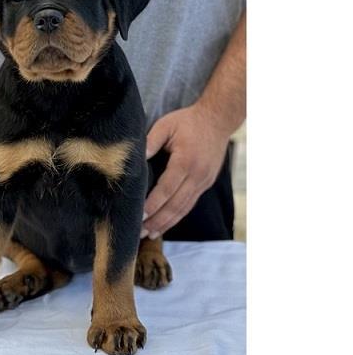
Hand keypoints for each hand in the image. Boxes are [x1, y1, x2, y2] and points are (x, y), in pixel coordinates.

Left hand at [142, 103, 231, 238]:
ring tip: (150, 234)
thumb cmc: (188, 121)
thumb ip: (151, 141)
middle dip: (157, 221)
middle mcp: (197, 175)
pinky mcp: (206, 183)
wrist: (218, 119)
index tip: (139, 215)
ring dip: (167, 223)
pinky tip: (165, 224)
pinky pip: (190, 204)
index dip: (153, 204)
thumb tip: (136, 160)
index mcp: (186, 161)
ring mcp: (204, 181)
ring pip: (184, 208)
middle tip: (139, 233)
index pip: (167, 188)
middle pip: (176, 204)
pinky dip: (177, 216)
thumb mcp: (166, 125)